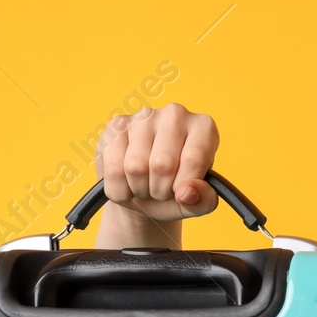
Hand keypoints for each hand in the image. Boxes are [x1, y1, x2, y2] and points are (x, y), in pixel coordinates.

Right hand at [95, 103, 220, 223]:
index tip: (183, 190)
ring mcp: (143, 116)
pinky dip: (119, 188)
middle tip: (162, 189)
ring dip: (139, 189)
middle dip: (160, 190)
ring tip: (146, 184)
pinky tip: (126, 182)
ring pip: (135, 166)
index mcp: (203, 127)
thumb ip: (204, 200)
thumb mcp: (197, 202)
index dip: (184, 186)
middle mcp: (175, 114)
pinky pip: (113, 167)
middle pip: (162, 164)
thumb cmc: (175, 192)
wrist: (143, 195)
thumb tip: (187, 192)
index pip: (194, 159)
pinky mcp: (116, 126)